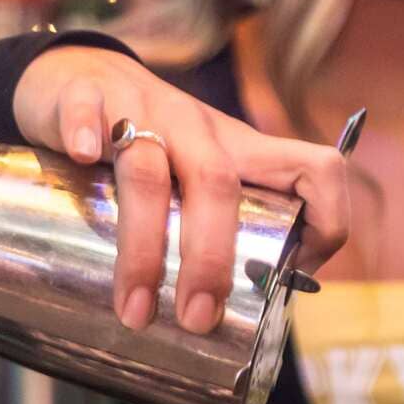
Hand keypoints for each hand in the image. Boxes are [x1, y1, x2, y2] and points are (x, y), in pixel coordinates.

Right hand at [14, 46, 349, 333]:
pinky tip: (83, 158)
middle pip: (218, 184)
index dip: (325, 221)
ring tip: (136, 309)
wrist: (79, 75)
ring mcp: (140, 108)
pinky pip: (84, 107)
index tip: (287, 277)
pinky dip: (85, 129)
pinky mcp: (84, 94)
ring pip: (148, 168)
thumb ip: (219, 234)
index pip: (315, 170)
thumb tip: (227, 327)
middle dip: (212, 259)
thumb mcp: (197, 181)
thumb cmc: (148, 147)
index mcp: (239, 151)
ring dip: (144, 245)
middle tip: (197, 320)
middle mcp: (197, 127)